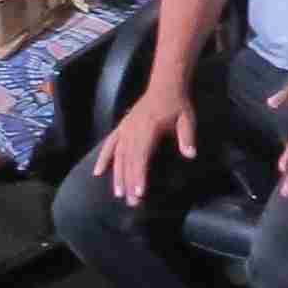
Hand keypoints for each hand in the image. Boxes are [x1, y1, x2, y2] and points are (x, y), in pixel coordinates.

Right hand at [94, 85, 199, 202]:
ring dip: (117, 176)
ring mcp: (125, 129)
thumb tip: (190, 154)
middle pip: (128, 160)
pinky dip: (103, 158)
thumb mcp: (187, 119)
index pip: (141, 156)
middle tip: (131, 203)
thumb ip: (187, 137)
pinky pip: (109, 144)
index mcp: (148, 129)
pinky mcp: (122, 127)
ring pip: (118, 156)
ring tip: (119, 194)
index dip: (139, 175)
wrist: (164, 85)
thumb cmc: (177, 104)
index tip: (139, 192)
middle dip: (129, 182)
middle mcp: (132, 130)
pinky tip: (98, 172)